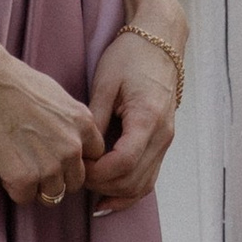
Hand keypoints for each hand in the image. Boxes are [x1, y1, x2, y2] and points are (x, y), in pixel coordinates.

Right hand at [0, 44, 104, 205]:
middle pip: (76, 181)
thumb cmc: (13, 81)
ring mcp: (50, 164)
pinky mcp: (23, 177)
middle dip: (57, 177)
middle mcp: (72, 146)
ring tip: (18, 165)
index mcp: (84, 123)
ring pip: (53, 195)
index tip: (56, 155)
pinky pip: (24, 198)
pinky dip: (13, 188)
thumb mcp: (56, 96)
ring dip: (36, 186)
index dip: (74, 159)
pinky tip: (4, 168)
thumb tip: (70, 137)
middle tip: (34, 164)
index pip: (94, 157)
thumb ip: (69, 122)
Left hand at [84, 23, 183, 206]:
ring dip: (114, 193)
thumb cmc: (130, 56)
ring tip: (86, 186)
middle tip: (75, 174)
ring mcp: (166, 140)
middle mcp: (163, 134)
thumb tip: (81, 152)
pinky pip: (149, 178)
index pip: (123, 162)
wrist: (160, 41)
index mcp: (148, 117)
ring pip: (143, 185)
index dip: (97, 172)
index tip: (76, 165)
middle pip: (133, 180)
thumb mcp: (106, 84)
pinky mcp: (163, 142)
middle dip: (101, 185)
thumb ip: (95, 121)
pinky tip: (105, 200)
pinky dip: (128, 192)